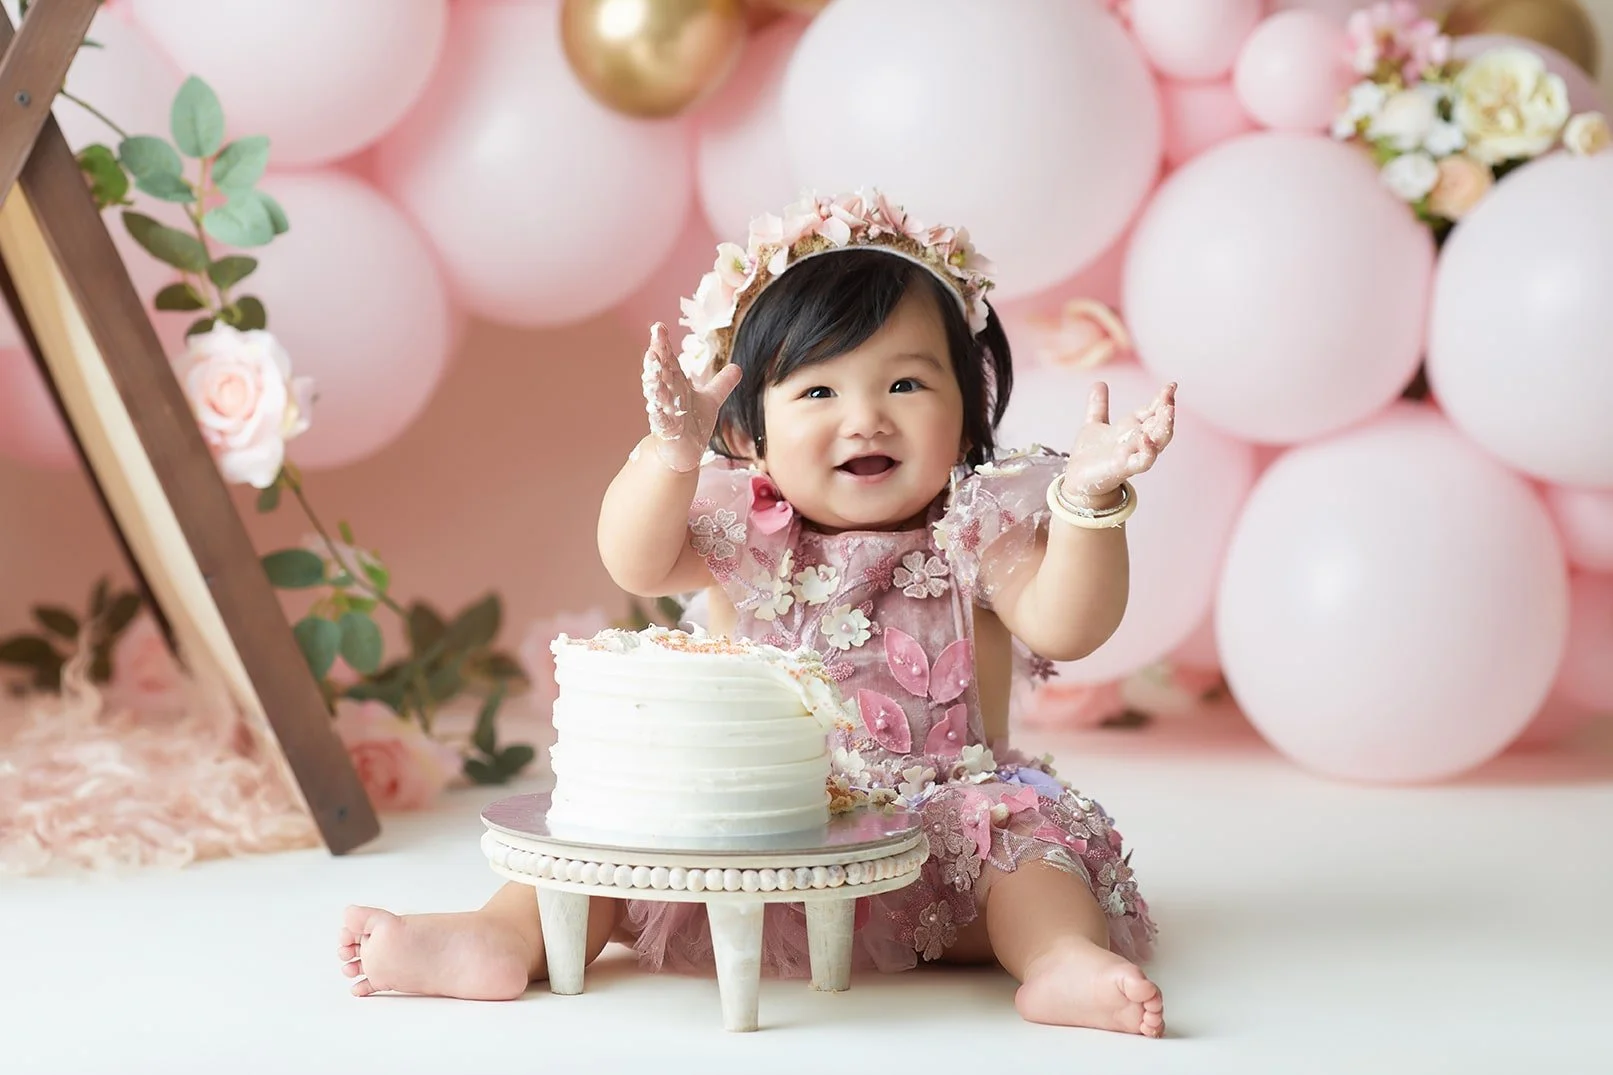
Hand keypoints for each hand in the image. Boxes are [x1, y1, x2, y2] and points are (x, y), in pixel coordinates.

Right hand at [641, 322, 741, 472]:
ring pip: (658, 395)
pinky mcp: (666, 431)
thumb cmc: (692, 424)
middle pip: (662, 372)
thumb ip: (722, 384)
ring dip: (654, 382)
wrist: (683, 453)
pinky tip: (654, 406)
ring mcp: (665, 412)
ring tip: (651, 367)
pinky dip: (657, 413)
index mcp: (676, 384)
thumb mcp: (711, 401)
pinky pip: (660, 421)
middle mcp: (669, 395)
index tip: (659, 326)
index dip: (663, 344)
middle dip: (657, 356)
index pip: (669, 360)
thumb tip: (738, 367)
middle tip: (655, 338)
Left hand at [1062, 381, 1175, 498]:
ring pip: (1158, 442)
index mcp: (1132, 429)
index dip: (1162, 399)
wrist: (1077, 480)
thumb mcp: (1094, 425)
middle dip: (1167, 410)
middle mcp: (1137, 441)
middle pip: (1160, 425)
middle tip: (1170, 395)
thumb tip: (1099, 383)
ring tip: (1168, 409)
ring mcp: (1133, 455)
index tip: (1171, 386)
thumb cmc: (1090, 456)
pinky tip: (1145, 438)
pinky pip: (1143, 461)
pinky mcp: (1124, 467)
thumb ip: (1098, 406)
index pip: (1152, 412)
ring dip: (1165, 427)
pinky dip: (1147, 451)